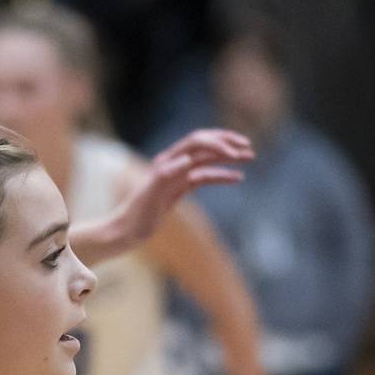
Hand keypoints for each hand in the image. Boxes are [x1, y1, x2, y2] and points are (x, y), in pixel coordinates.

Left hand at [111, 130, 254, 253]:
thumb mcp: (150, 197)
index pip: (196, 142)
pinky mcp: (179, 189)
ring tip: (249, 156)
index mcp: (167, 162)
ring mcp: (177, 176)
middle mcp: (172, 164)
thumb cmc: (135, 216)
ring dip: (228, 157)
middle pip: (204, 145)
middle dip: (226, 143)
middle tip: (248, 147)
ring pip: (207, 160)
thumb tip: (187, 160)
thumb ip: (165, 176)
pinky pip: (204, 177)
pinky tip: (237, 178)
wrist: (125, 232)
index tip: (234, 153)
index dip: (216, 143)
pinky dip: (220, 175)